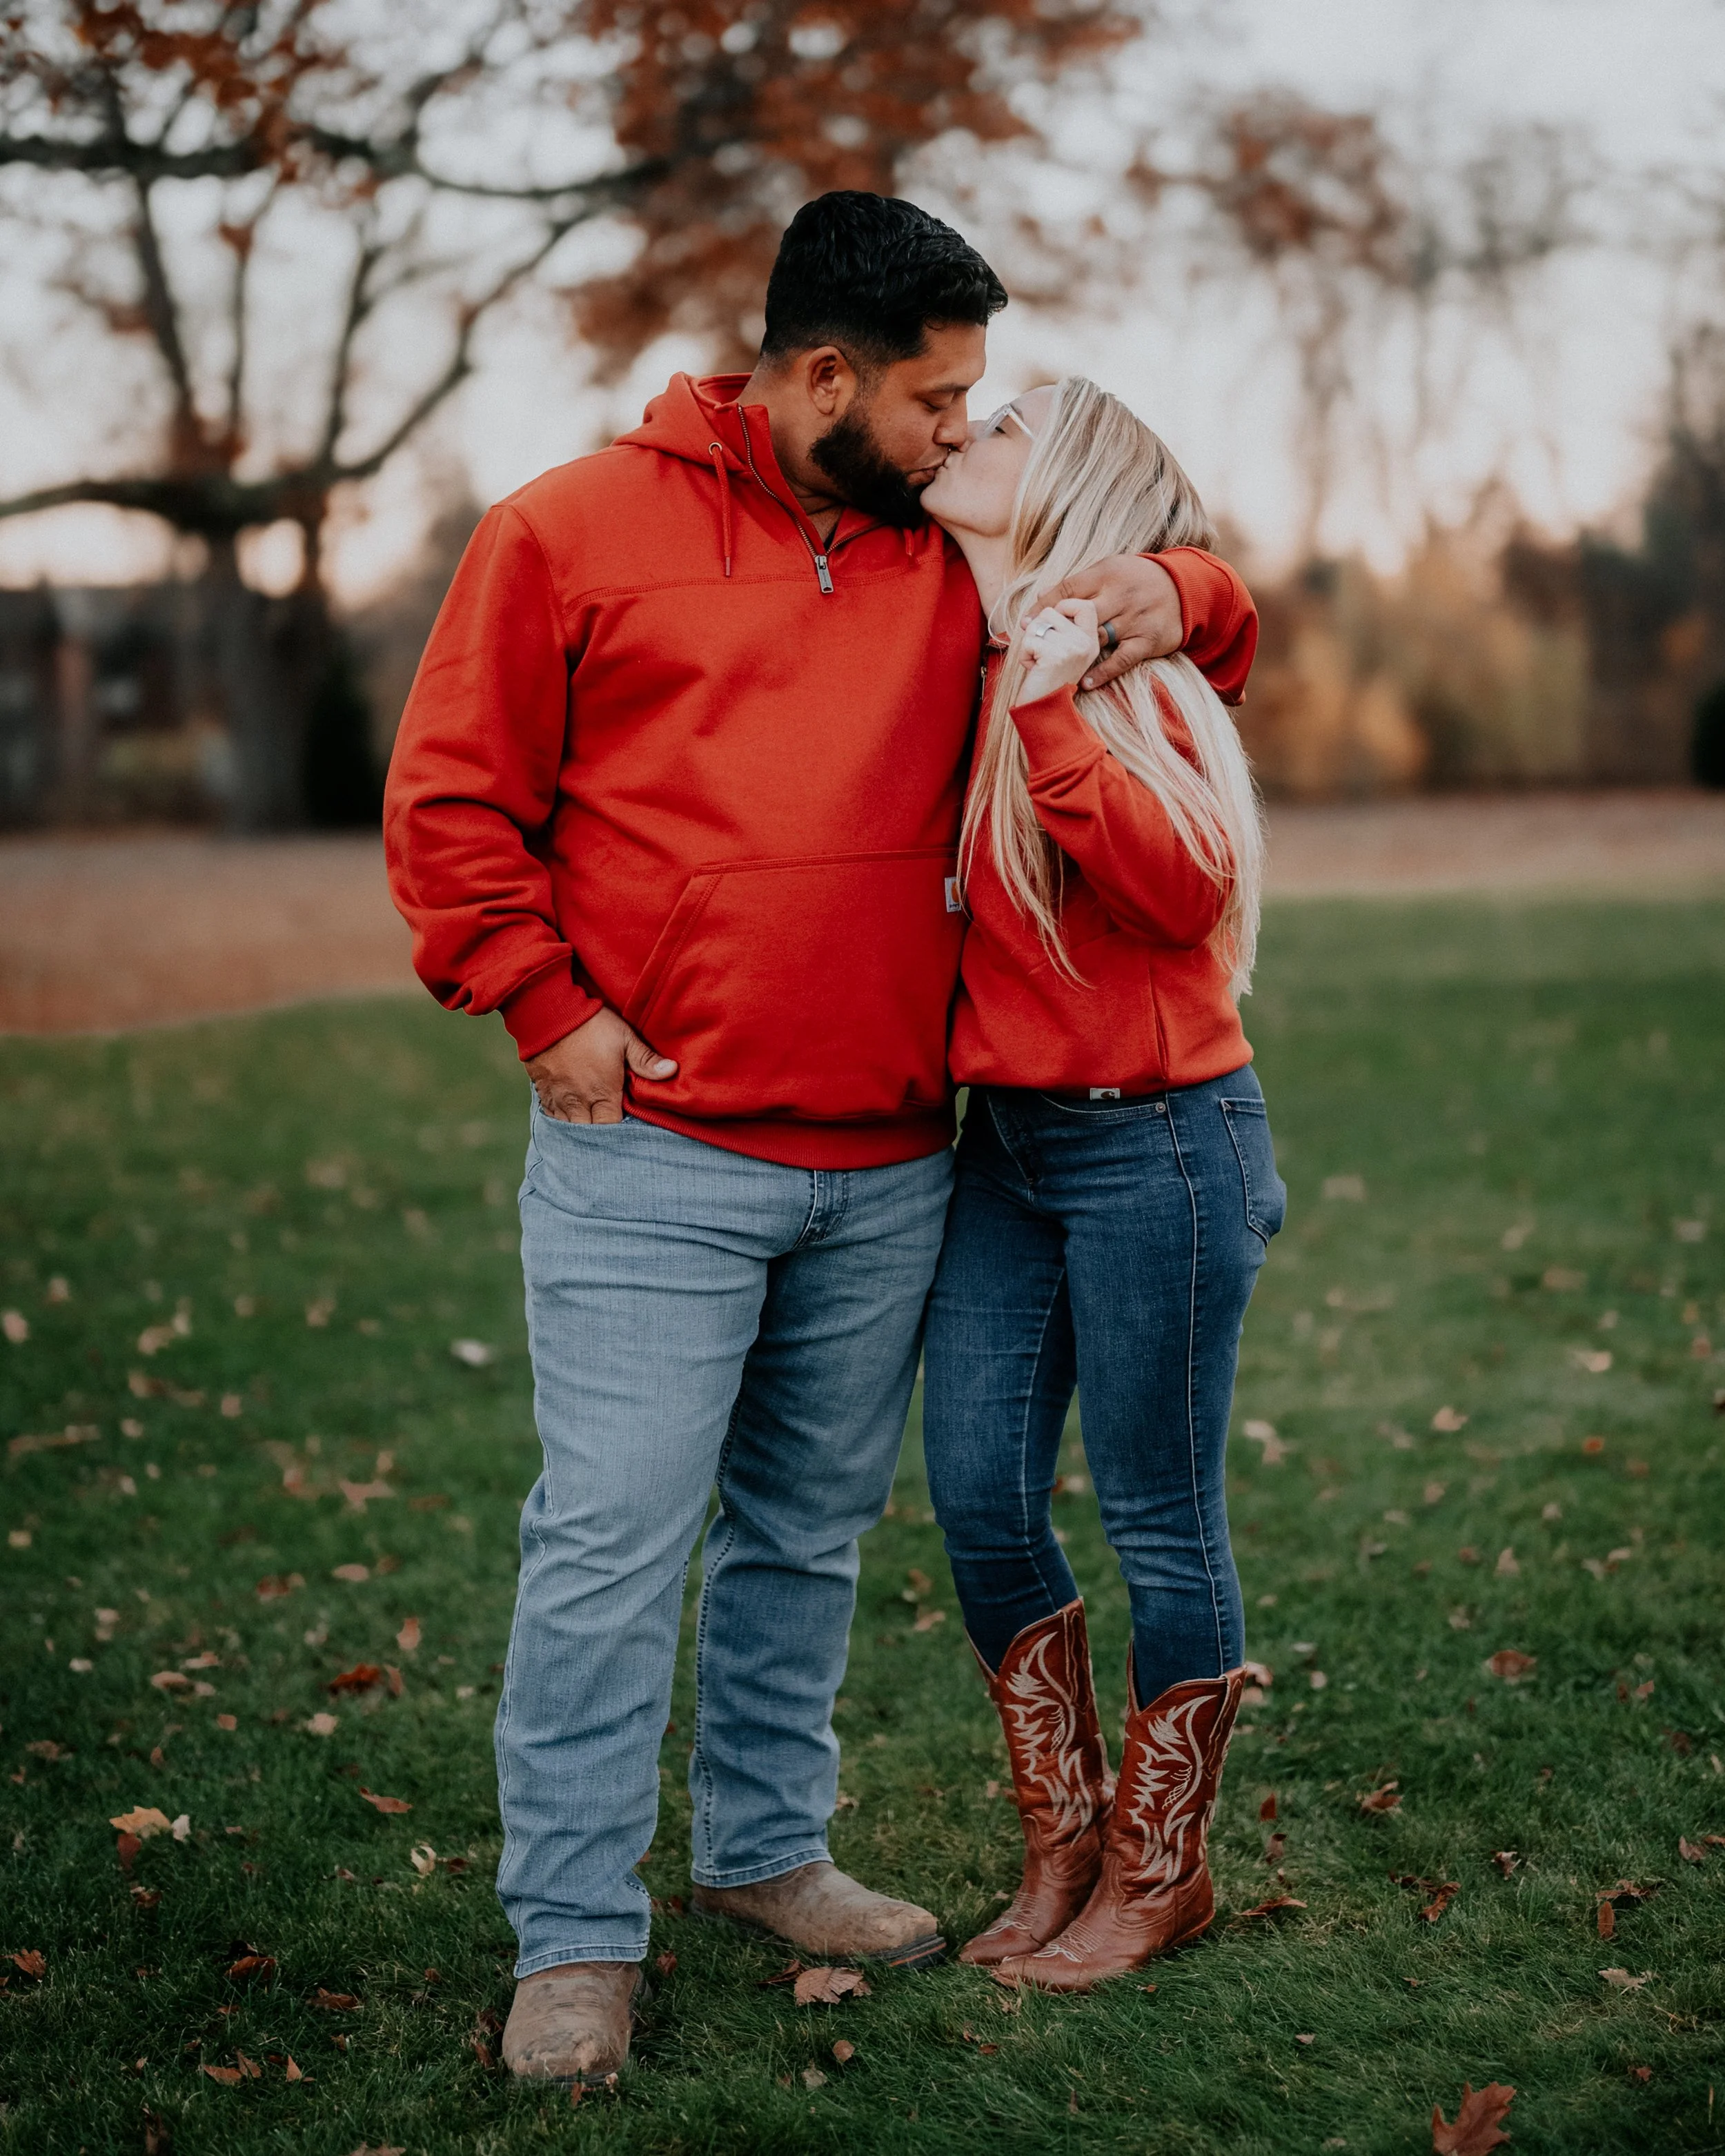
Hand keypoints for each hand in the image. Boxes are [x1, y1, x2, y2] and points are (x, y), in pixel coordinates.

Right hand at [526, 1007, 676, 1123]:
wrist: (548, 1012)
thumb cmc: (591, 1024)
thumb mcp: (624, 1037)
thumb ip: (645, 1060)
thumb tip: (672, 1071)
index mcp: (603, 1093)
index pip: (612, 1129)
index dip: (619, 1134)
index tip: (626, 1130)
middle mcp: (579, 1102)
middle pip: (589, 1134)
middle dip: (599, 1137)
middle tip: (609, 1134)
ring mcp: (558, 1098)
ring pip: (568, 1128)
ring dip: (579, 1129)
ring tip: (590, 1128)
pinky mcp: (543, 1091)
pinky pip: (551, 1116)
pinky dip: (561, 1119)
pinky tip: (569, 1116)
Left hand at [1011, 598, 1099, 707]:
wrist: (1045, 710)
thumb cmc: (1048, 676)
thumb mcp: (1059, 645)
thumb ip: (1057, 620)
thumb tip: (1042, 590)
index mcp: (1092, 639)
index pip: (1083, 604)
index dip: (1062, 607)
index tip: (1052, 627)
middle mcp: (1087, 642)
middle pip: (1052, 610)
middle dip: (1039, 629)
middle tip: (1044, 652)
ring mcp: (1074, 647)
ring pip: (1038, 623)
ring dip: (1031, 643)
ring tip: (1040, 662)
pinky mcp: (1056, 655)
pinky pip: (1029, 640)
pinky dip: (1025, 655)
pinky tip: (1035, 669)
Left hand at [1027, 553, 1181, 690]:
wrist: (1186, 588)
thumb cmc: (1138, 579)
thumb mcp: (1111, 570)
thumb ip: (1079, 584)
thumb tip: (1042, 598)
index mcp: (1107, 573)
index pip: (1067, 589)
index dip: (1043, 607)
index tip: (1024, 624)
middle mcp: (1120, 595)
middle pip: (1078, 615)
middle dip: (1054, 632)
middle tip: (1034, 649)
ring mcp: (1135, 619)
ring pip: (1096, 638)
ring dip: (1072, 654)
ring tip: (1051, 667)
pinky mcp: (1148, 640)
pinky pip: (1121, 660)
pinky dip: (1103, 673)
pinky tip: (1085, 682)